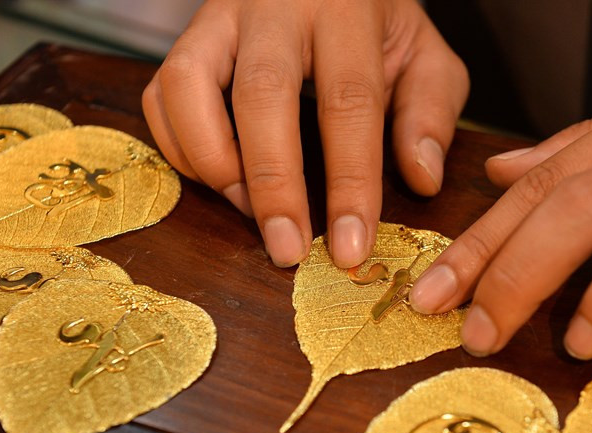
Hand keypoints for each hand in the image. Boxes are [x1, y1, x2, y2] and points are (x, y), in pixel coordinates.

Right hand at [143, 0, 467, 267]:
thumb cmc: (373, 23)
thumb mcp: (423, 54)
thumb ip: (430, 111)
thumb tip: (422, 180)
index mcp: (345, 11)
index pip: (348, 102)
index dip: (349, 183)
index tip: (351, 247)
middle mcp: (275, 7)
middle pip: (261, 96)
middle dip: (272, 185)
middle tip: (286, 250)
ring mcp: (220, 17)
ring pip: (187, 85)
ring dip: (211, 161)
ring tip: (245, 208)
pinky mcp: (187, 36)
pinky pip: (161, 93)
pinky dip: (179, 147)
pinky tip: (218, 178)